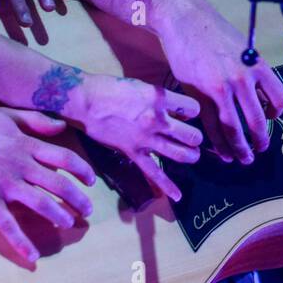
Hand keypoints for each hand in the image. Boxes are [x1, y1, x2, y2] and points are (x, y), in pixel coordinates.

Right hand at [0, 107, 95, 264]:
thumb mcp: (7, 115)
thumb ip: (36, 120)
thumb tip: (61, 126)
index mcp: (27, 145)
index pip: (64, 158)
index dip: (82, 170)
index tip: (91, 180)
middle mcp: (22, 165)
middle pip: (58, 184)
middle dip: (77, 198)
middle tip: (88, 209)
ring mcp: (5, 183)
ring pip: (40, 203)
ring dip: (58, 215)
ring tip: (69, 224)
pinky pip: (7, 223)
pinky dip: (21, 241)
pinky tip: (32, 255)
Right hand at [48, 68, 203, 201]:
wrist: (86, 101)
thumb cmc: (110, 88)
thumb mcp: (141, 86)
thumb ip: (158, 98)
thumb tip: (171, 106)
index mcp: (160, 98)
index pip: (192, 109)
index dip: (193, 112)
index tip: (188, 113)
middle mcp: (157, 119)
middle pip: (191, 135)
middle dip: (196, 138)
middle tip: (194, 138)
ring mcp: (146, 138)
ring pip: (180, 153)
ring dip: (190, 155)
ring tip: (192, 155)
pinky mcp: (134, 152)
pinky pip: (154, 173)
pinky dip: (168, 186)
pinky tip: (178, 196)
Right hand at [156, 0, 282, 164]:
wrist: (186, 19)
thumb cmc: (214, 32)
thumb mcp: (243, 48)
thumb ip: (252, 71)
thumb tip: (260, 93)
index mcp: (258, 66)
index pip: (280, 99)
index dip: (277, 114)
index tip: (271, 119)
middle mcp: (243, 78)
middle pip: (258, 121)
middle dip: (260, 141)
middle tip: (260, 149)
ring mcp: (221, 87)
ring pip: (234, 128)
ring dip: (240, 148)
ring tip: (243, 158)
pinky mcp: (200, 94)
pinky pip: (212, 125)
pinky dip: (218, 142)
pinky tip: (222, 151)